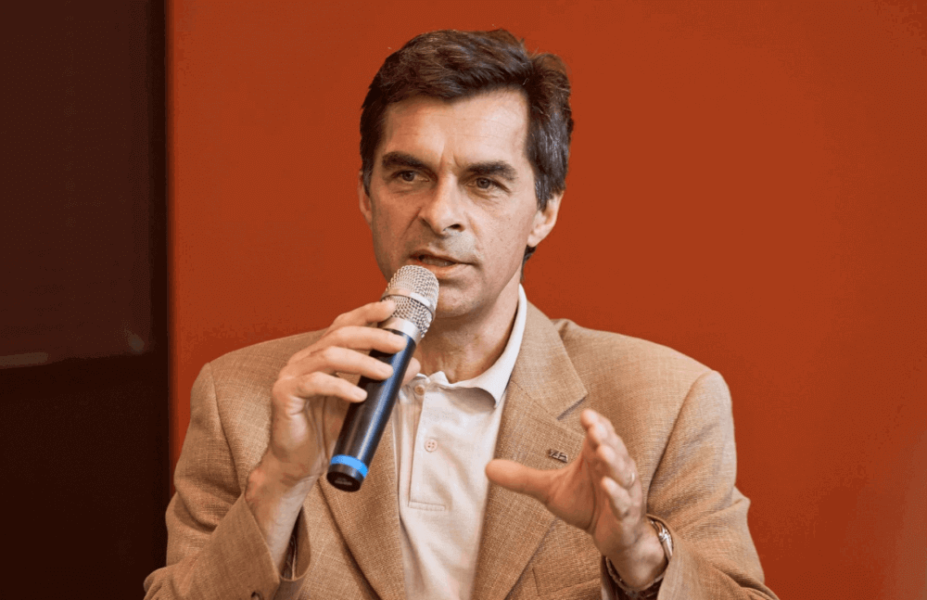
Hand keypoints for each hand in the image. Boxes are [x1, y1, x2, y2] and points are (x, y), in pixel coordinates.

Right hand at [246, 300, 419, 571]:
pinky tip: (360, 396)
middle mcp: (304, 359)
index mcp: (320, 355)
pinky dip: (341, 387)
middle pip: (339, 334)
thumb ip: (385, 383)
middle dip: (373, 336)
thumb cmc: (327, 431)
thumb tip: (413, 363)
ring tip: (386, 373)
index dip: (366, 313)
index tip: (391, 308)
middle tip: (399, 343)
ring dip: (362, 362)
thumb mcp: (364, 404)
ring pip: (329, 355)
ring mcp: (291, 375)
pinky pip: (315, 383)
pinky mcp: (284, 394)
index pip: (343, 325)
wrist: (298, 464)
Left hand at [485, 409, 664, 587]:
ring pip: (622, 471)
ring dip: (613, 460)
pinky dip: (617, 493)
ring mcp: (624, 490)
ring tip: (602, 450)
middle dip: (605, 437)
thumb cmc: (586, 505)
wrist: (612, 537)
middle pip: (613, 447)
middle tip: (594, 427)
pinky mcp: (626, 514)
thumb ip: (523, 477)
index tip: (585, 415)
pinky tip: (607, 485)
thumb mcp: (550, 490)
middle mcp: (614, 468)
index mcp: (597, 456)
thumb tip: (487, 467)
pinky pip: (623, 502)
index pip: (600, 434)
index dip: (595, 424)